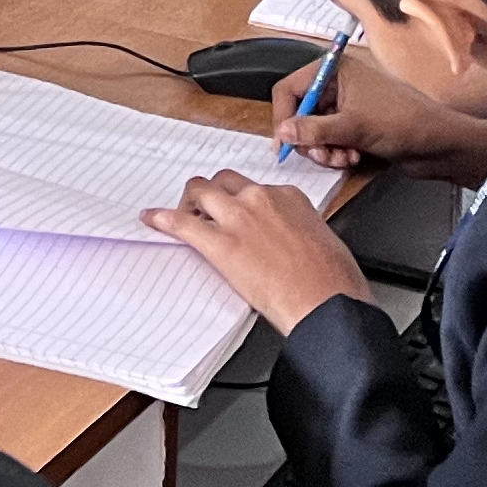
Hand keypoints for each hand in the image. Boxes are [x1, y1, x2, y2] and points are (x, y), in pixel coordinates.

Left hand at [145, 168, 370, 333]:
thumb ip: (299, 231)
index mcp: (289, 198)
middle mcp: (261, 199)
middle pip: (224, 182)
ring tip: (183, 214)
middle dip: (212, 194)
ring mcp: (238, 218)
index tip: (238, 213)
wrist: (327, 304)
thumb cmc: (334, 282)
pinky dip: (162, 219)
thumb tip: (292, 240)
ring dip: (189, 202)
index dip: (242, 202)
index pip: (254, 189)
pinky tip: (151, 219)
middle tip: (206, 210)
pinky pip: (182, 224)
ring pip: (201, 191)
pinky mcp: (220, 244)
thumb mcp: (323, 242)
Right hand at [269, 44, 486, 187]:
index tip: (285, 143)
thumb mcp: (352, 127)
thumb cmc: (402, 122)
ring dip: (324, 149)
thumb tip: (282, 133)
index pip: (290, 88)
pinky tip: (353, 157)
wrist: (440, 143)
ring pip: (315, 130)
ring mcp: (348, 105)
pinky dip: (336, 151)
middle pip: (301, 112)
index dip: (283, 116)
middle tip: (323, 156)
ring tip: (344, 157)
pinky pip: (330, 139)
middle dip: (309, 138)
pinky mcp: (356, 124)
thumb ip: (312, 130)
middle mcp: (339, 83)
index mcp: (336, 70)